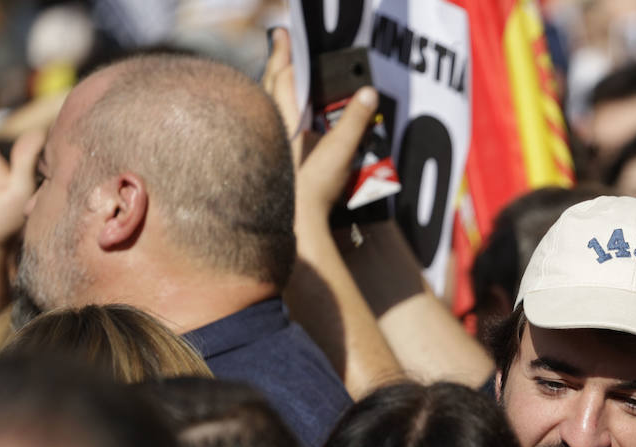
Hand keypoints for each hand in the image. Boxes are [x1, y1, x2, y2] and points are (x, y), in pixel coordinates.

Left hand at [262, 27, 379, 227]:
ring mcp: (270, 144)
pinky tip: (286, 123)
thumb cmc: (312, 190)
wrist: (296, 223)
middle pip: (270, 86)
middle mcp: (273, 128)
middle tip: (280, 46)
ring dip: (274, 89)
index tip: (283, 34)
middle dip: (276, 65)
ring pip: (267, 106)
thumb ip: (355, 121)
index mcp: (286, 120)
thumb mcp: (341, 152)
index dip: (285, 54)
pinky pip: (271, 127)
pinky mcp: (272, 160)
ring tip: (282, 78)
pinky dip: (277, 115)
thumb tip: (368, 93)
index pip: (284, 77)